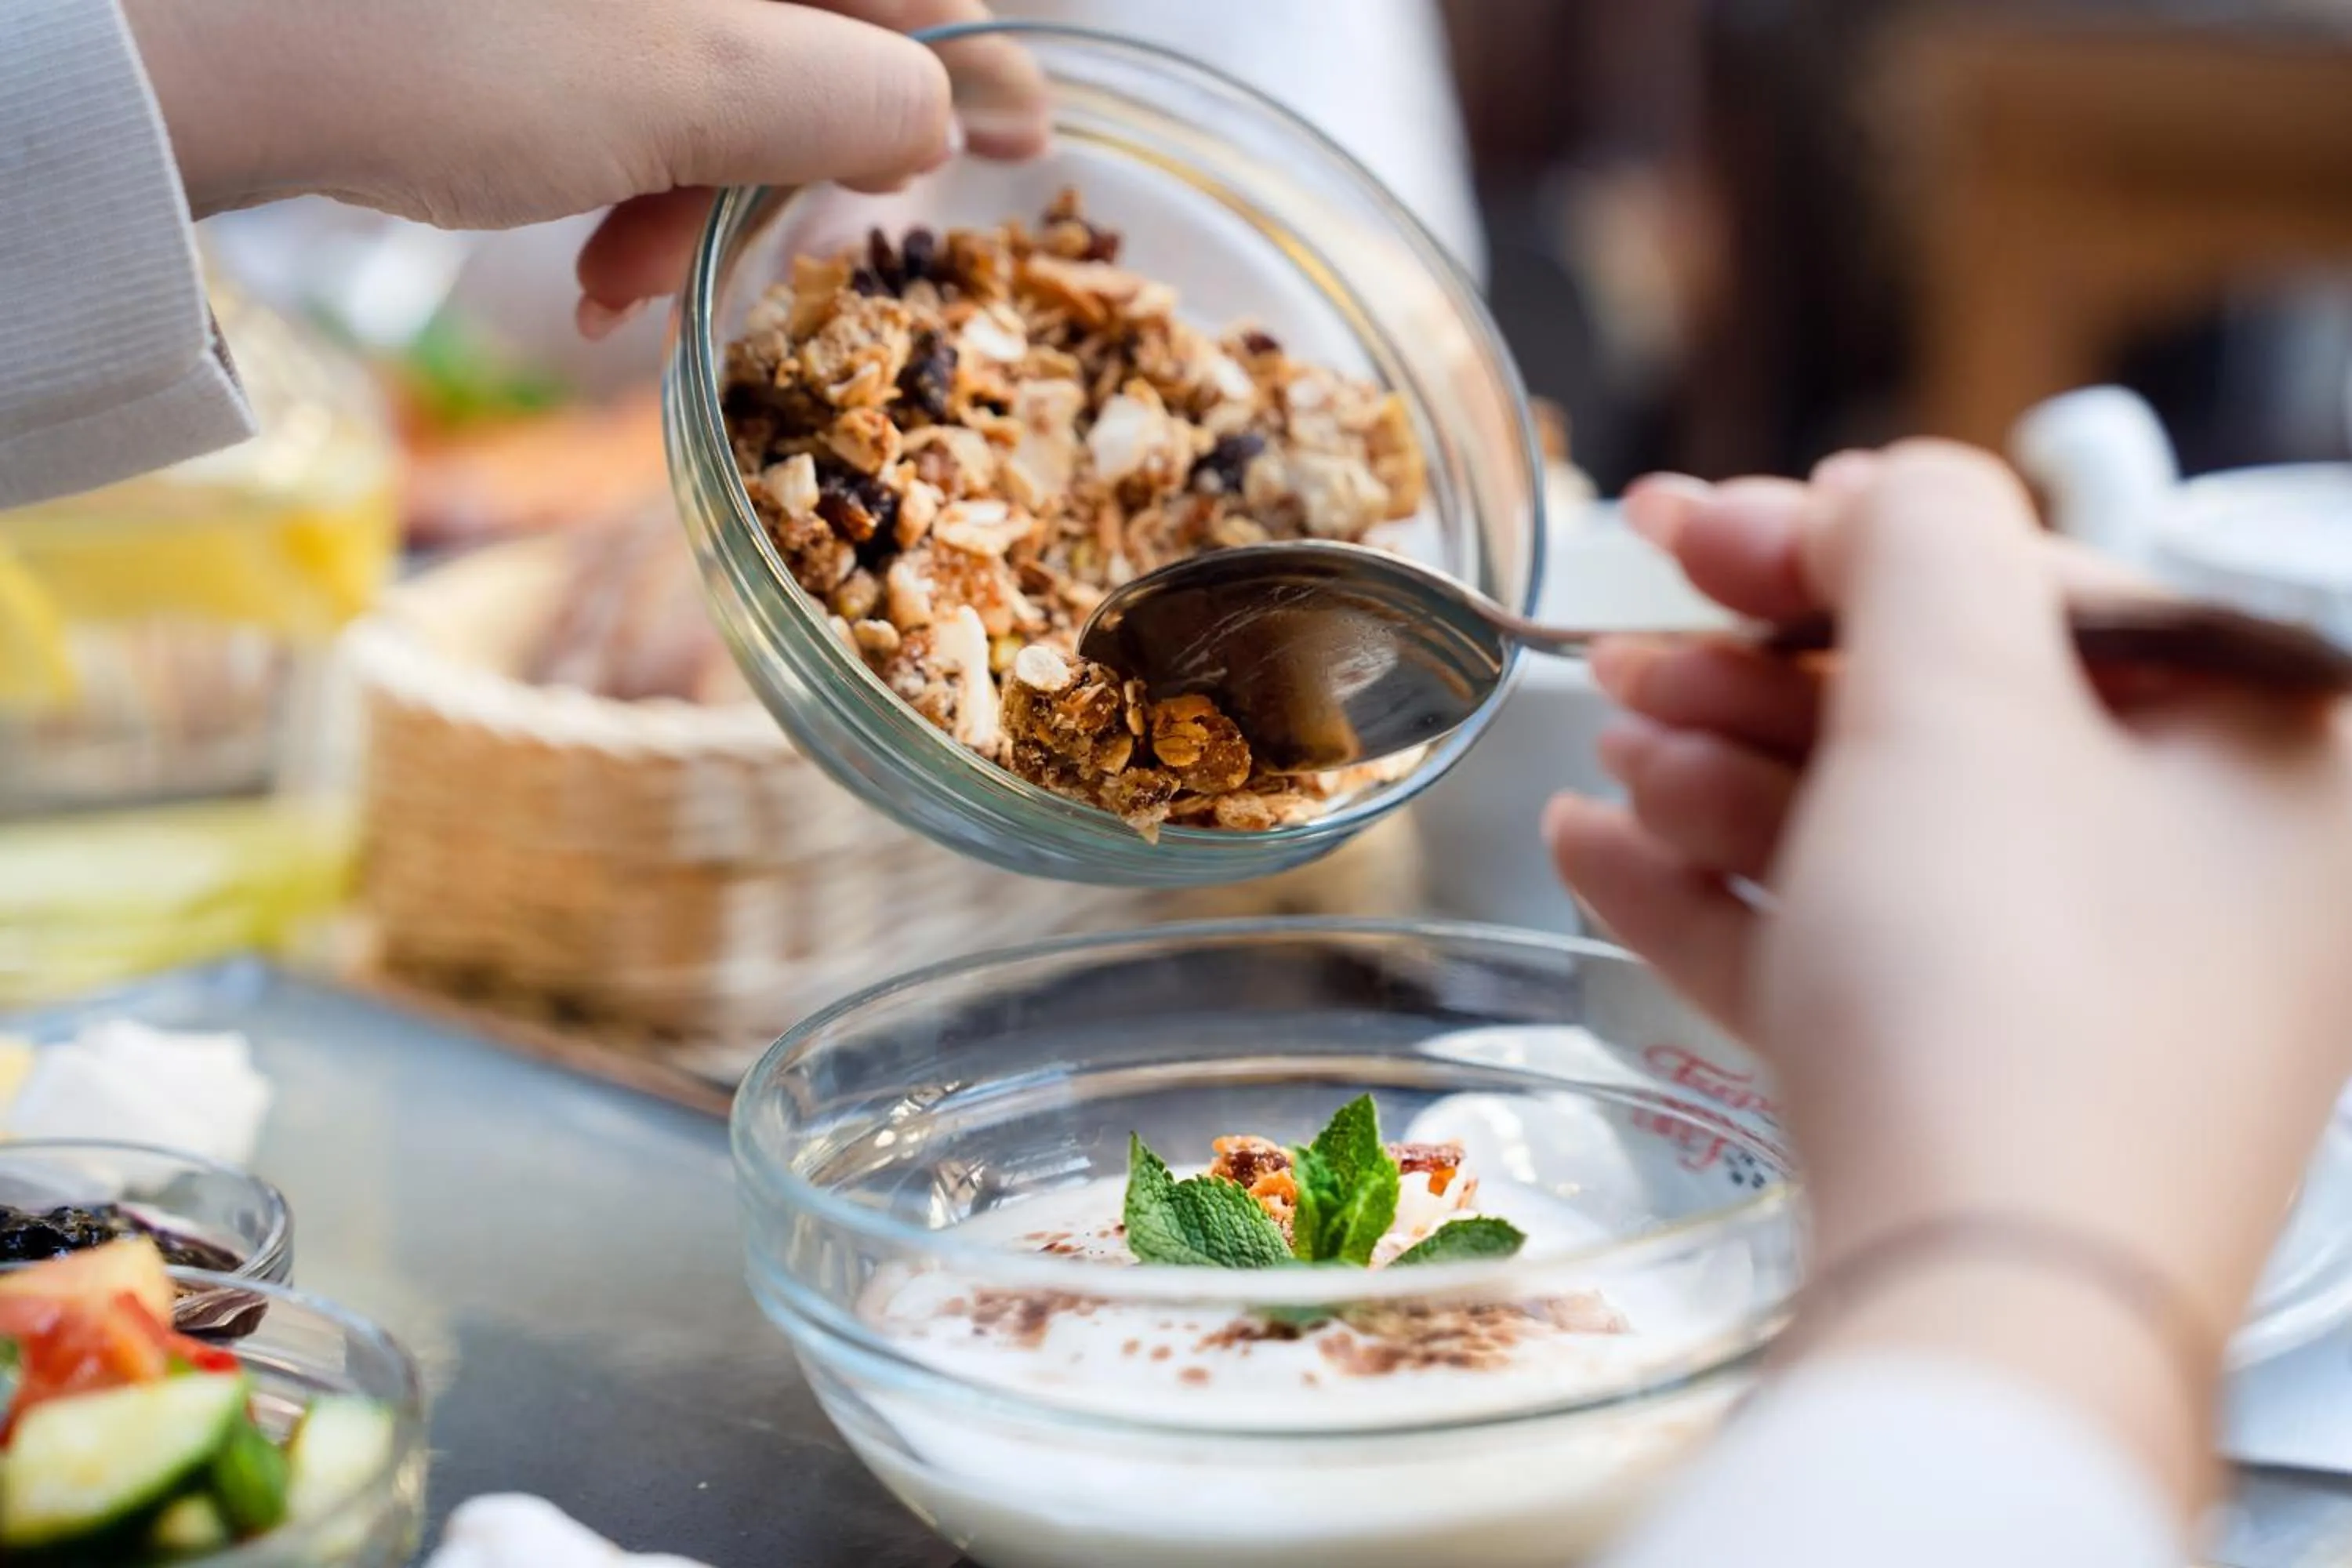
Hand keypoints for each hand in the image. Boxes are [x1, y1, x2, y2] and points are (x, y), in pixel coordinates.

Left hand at [120, 0, 1049, 332]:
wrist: (185, 34)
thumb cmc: (449, 39)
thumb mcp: (696, 82)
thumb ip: (861, 93)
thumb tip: (948, 115)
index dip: (972, 58)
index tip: (1017, 146)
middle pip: (811, 18)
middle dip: (788, 160)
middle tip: (752, 265)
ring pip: (710, 61)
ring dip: (693, 190)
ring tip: (621, 288)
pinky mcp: (520, 10)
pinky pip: (620, 72)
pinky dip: (618, 166)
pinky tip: (579, 259)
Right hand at [1548, 442, 2351, 1502]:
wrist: (1987, 1299)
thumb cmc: (2016, 981)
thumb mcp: (1963, 693)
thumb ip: (1919, 535)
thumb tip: (1876, 497)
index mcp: (2256, 751)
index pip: (2033, 586)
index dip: (1842, 537)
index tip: (1695, 521)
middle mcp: (2193, 875)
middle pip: (1945, 715)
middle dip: (1757, 667)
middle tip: (1626, 636)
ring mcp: (2084, 999)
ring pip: (1881, 840)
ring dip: (1721, 773)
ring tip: (1604, 745)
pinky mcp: (1975, 1092)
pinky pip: (1841, 955)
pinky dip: (1719, 893)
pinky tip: (1598, 853)